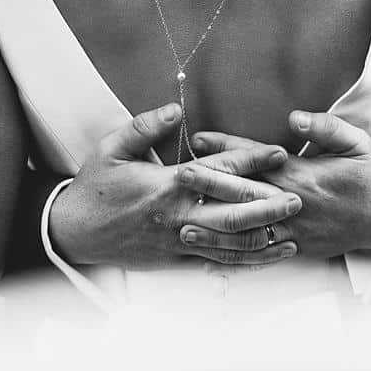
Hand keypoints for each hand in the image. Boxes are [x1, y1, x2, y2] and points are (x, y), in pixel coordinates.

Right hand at [48, 103, 302, 269]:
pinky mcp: (175, 259)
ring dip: (263, 240)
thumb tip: (177, 109)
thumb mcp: (111, 148)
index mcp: (166, 184)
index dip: (251, 160)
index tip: (279, 153)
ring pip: (229, 244)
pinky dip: (244, 262)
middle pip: (231, 214)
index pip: (217, 171)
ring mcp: (178, 241)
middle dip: (268, 207)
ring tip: (294, 234)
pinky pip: (216, 262)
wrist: (73, 233)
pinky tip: (266, 258)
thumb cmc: (94, 187)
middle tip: (298, 199)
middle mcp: (178, 215)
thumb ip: (145, 127)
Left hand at [181, 111, 370, 258]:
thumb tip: (295, 118)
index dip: (227, 147)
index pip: (257, 158)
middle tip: (179, 177)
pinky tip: (212, 261)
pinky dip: (236, 259)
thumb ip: (327, 128)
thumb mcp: (358, 143)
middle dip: (209, 184)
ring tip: (184, 227)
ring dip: (214, 230)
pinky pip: (261, 255)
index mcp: (302, 174)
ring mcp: (292, 229)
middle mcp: (292, 203)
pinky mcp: (295, 249)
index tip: (199, 139)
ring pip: (247, 231)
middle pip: (244, 193)